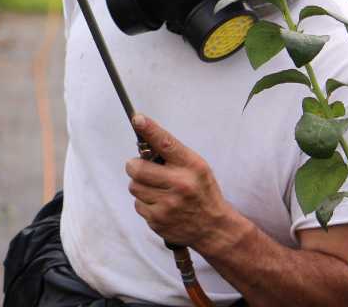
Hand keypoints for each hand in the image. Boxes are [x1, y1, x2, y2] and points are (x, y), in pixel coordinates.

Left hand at [125, 113, 235, 250]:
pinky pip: (137, 205)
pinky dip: (145, 203)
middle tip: (141, 167)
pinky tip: (160, 205)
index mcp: (191, 167)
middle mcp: (180, 185)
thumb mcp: (197, 168)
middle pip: (137, 168)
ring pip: (134, 186)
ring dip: (140, 186)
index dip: (150, 130)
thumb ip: (173, 154)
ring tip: (157, 189)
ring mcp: (168, 205)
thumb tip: (144, 139)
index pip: (167, 144)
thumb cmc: (202, 192)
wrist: (214, 228)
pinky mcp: (158, 220)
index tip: (137, 119)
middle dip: (135, 166)